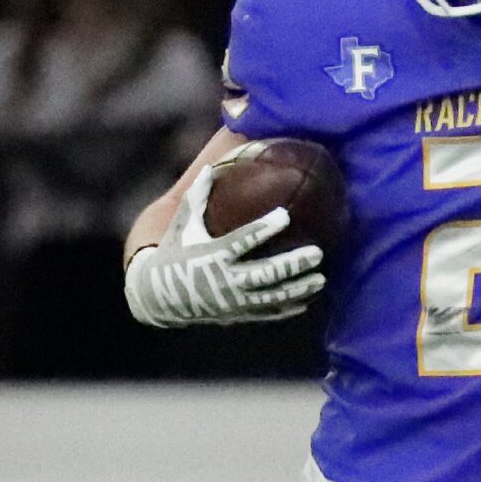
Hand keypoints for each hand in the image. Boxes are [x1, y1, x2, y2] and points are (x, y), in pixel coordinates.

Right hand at [122, 170, 322, 327]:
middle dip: (292, 264)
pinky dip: (286, 308)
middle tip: (317, 252)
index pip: (243, 240)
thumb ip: (197, 197)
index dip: (265, 228)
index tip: (286, 215)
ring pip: (271, 296)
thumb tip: (208, 167)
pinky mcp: (236, 314)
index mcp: (213, 254)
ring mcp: (233, 300)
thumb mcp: (182, 224)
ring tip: (321, 279)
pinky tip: (306, 301)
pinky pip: (265, 313)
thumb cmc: (175, 251)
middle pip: (265, 273)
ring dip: (297, 288)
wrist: (159, 297)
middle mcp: (225, 279)